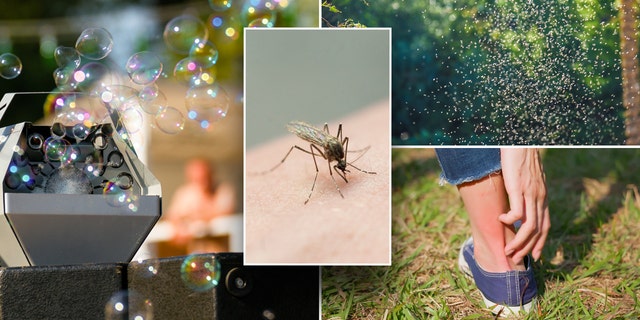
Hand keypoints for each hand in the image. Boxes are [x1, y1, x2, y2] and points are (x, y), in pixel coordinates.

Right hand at [498, 148, 550, 263]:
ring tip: (508, 249)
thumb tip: (518, 199)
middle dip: (528, 248)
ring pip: (529, 226)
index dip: (541, 242)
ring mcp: (530, 193)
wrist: (522, 140)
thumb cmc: (520, 155)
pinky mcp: (519, 188)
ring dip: (519, 241)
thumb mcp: (526, 177)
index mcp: (542, 196)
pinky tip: (501, 219)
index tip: (535, 256)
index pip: (546, 225)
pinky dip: (510, 221)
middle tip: (516, 258)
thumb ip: (525, 190)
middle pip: (538, 230)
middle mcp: (539, 197)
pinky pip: (518, 213)